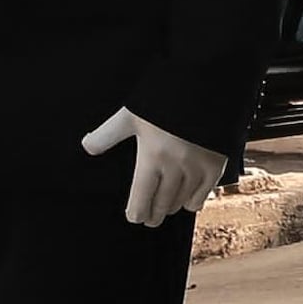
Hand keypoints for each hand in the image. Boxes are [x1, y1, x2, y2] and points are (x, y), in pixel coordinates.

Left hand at [80, 104, 225, 227]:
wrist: (207, 84)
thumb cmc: (166, 97)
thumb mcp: (131, 113)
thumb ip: (108, 133)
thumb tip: (86, 147)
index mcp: (152, 157)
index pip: (141, 199)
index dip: (136, 213)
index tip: (134, 216)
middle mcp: (175, 167)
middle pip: (161, 205)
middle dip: (153, 215)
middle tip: (149, 219)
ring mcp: (197, 168)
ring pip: (181, 201)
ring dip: (171, 208)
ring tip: (165, 209)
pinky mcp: (216, 165)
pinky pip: (204, 194)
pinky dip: (194, 201)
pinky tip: (188, 202)